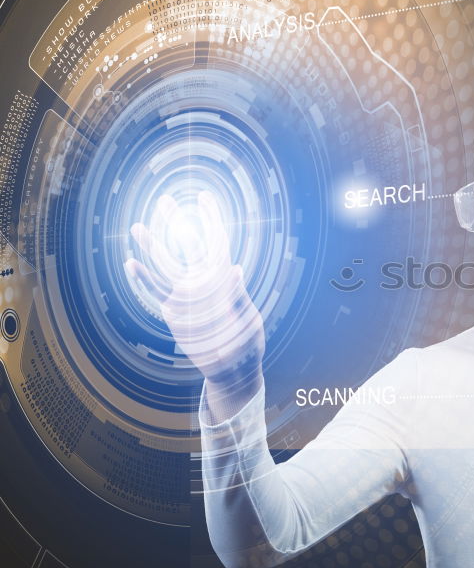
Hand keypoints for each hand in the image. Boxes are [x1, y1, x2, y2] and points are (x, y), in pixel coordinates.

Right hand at [124, 191, 264, 390]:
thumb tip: (234, 268)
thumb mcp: (247, 320)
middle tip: (164, 200)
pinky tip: (131, 264)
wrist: (233, 370)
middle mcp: (204, 283)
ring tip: (138, 227)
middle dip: (176, 223)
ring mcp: (187, 297)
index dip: (210, 219)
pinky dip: (144, 279)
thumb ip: (237, 295)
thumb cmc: (247, 344)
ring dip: (153, 247)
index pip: (216, 242)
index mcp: (225, 280)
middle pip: (188, 246)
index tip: (203, 197)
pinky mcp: (174, 312)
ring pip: (166, 265)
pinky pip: (156, 292)